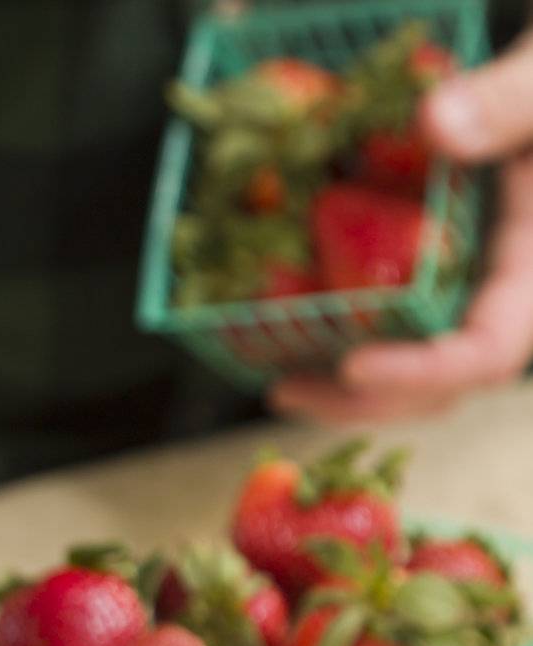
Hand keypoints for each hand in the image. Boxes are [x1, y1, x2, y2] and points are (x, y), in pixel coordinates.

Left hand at [273, 31, 532, 423]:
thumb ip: (505, 104)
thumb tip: (433, 124)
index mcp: (530, 278)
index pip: (484, 352)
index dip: (420, 371)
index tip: (352, 366)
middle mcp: (498, 305)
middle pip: (438, 390)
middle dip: (362, 401)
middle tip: (285, 391)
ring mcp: (465, 305)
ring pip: (413, 379)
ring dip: (342, 392)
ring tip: (278, 386)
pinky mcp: (433, 291)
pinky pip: (393, 336)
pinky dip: (341, 347)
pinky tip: (281, 343)